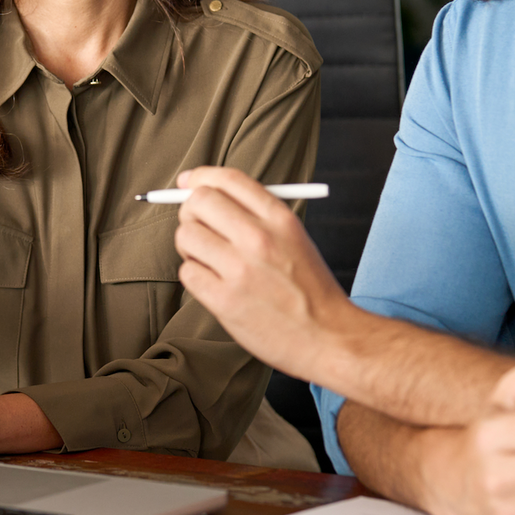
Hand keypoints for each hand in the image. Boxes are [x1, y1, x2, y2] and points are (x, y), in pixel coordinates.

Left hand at [171, 166, 351, 381]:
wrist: (328, 337)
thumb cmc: (309, 288)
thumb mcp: (295, 238)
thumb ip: (256, 215)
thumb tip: (206, 193)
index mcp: (279, 218)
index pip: (228, 179)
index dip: (201, 177)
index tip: (188, 183)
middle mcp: (258, 238)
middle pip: (199, 202)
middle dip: (191, 211)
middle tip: (199, 227)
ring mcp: (239, 270)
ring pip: (186, 237)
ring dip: (191, 247)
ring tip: (211, 260)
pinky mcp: (224, 301)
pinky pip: (187, 273)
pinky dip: (195, 276)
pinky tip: (215, 283)